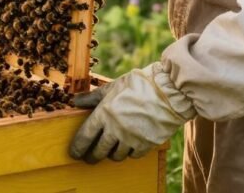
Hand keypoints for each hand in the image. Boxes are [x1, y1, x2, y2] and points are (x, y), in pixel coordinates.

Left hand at [70, 63, 193, 162]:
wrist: (169, 91)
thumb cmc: (139, 85)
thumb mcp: (112, 87)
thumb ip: (93, 97)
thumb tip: (75, 101)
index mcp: (104, 114)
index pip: (85, 136)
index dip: (78, 147)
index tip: (74, 153)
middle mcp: (115, 129)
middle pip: (98, 150)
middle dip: (92, 156)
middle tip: (90, 158)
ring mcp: (131, 138)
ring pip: (115, 156)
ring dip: (111, 154)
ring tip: (109, 151)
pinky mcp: (146, 144)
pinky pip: (132, 155)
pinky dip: (128, 152)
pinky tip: (128, 147)